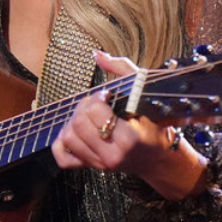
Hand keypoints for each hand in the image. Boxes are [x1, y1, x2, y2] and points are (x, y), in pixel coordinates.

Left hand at [50, 51, 208, 199]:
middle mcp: (112, 154)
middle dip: (84, 106)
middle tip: (97, 102)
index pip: (96, 112)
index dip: (98, 96)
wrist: (158, 157)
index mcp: (129, 138)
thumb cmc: (155, 125)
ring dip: (74, 120)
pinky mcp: (92, 166)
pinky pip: (63, 158)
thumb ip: (122, 69)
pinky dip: (62, 142)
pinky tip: (74, 130)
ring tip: (88, 114)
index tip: (107, 94)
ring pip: (68, 138)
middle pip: (78, 124)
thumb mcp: (145, 94)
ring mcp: (100, 163)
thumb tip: (97, 54)